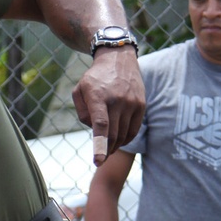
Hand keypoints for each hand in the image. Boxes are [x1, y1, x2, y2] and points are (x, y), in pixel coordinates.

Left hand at [72, 48, 144, 164]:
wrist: (119, 59)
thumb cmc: (95, 79)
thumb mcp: (79, 91)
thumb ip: (82, 113)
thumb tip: (95, 130)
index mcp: (98, 97)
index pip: (101, 126)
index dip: (100, 145)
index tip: (98, 161)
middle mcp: (117, 100)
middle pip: (113, 135)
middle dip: (106, 150)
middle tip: (100, 157)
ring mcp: (132, 102)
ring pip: (124, 135)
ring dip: (115, 145)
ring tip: (108, 146)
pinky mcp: (141, 104)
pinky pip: (134, 129)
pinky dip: (126, 138)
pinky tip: (119, 139)